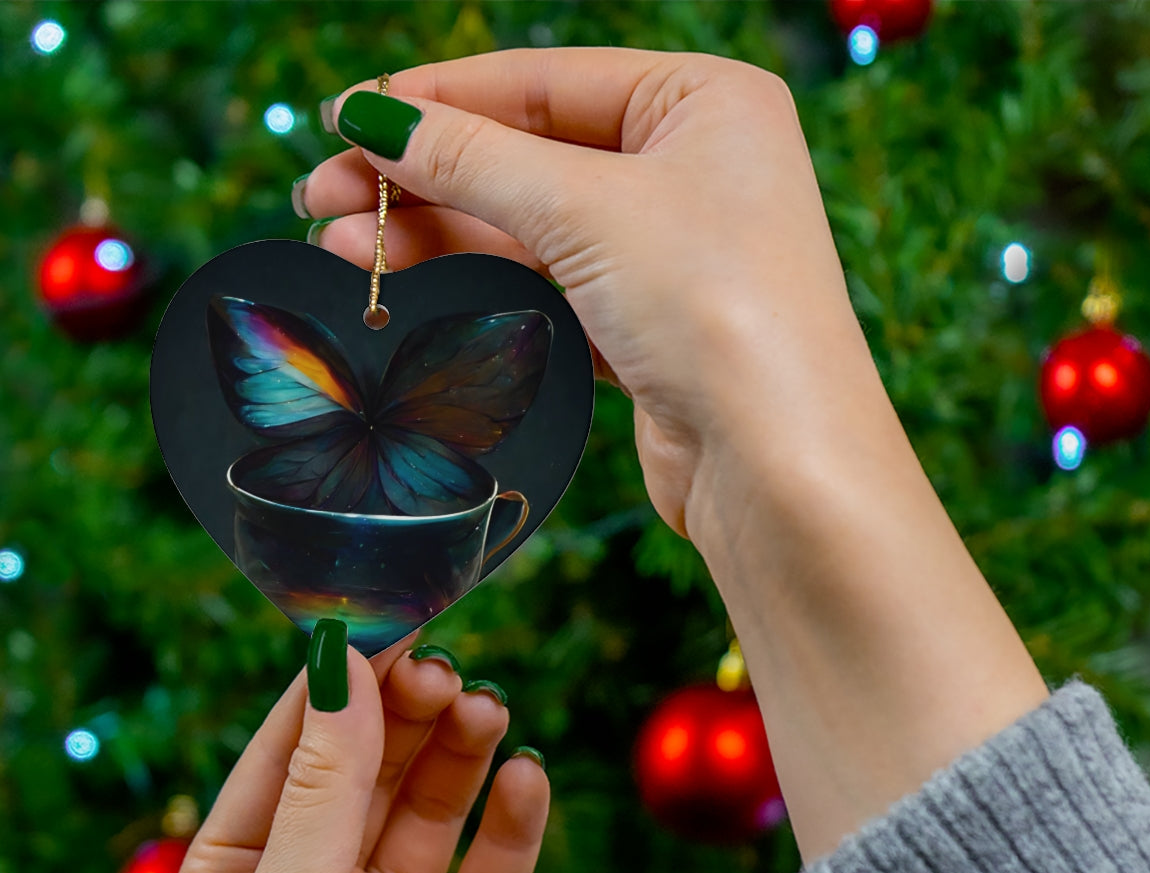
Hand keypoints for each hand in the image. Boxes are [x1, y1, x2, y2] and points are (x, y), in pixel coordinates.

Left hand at [167, 632, 548, 872]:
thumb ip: (323, 786)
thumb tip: (341, 665)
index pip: (291, 750)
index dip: (340, 685)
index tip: (391, 623)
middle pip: (371, 771)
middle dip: (408, 717)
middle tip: (450, 674)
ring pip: (433, 812)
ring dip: (462, 757)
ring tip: (491, 714)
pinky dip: (513, 826)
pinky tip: (528, 780)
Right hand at [300, 47, 875, 544]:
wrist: (777, 464)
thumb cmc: (716, 308)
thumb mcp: (587, 209)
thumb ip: (474, 159)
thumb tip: (374, 118)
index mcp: (703, 100)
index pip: (544, 81)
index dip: (438, 98)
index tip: (346, 117)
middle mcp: (692, 167)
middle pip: (528, 153)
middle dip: (422, 174)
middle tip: (322, 195)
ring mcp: (669, 250)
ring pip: (530, 224)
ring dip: (437, 231)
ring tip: (340, 244)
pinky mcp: (646, 324)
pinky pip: (547, 283)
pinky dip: (480, 280)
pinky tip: (409, 278)